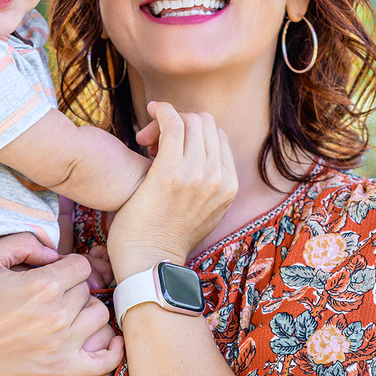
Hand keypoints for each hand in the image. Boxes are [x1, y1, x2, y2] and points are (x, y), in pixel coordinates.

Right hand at [0, 234, 123, 375]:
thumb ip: (24, 241)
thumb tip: (52, 251)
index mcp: (43, 284)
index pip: (81, 265)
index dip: (68, 264)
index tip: (54, 271)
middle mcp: (57, 314)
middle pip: (88, 289)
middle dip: (73, 286)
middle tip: (52, 292)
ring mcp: (60, 345)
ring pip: (99, 317)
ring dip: (86, 311)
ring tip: (68, 311)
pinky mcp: (58, 369)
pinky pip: (102, 362)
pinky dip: (112, 351)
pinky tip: (110, 340)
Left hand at [108, 102, 237, 281]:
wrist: (148, 263)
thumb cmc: (165, 238)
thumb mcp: (203, 213)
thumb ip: (208, 188)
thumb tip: (199, 166)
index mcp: (229, 186)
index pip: (218, 137)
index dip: (193, 132)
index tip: (167, 146)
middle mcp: (219, 178)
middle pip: (206, 124)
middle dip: (180, 122)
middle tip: (153, 140)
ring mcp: (196, 174)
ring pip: (190, 121)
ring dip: (166, 120)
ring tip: (146, 139)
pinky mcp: (170, 172)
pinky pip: (172, 123)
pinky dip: (161, 112)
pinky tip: (151, 114)